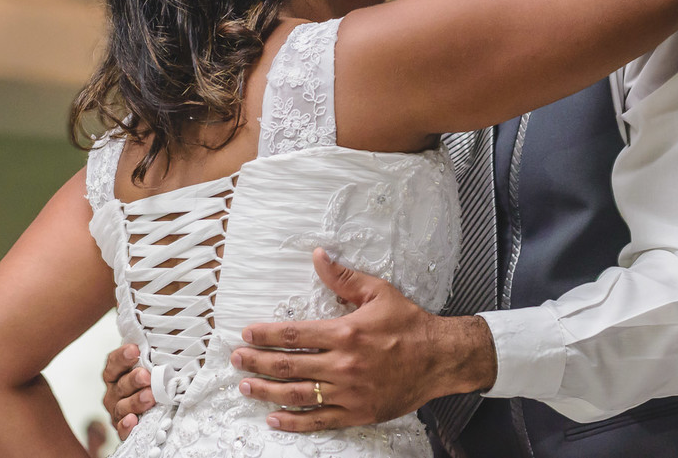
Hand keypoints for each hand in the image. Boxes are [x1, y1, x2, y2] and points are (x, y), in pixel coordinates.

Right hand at [101, 343, 153, 438]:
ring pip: (121, 406)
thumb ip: (153, 351)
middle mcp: (114, 392)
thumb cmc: (154, 381)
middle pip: (120, 384)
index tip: (135, 349)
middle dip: (133, 379)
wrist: (156, 411)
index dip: (122, 356)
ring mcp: (118, 411)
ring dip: (135, 401)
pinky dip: (126, 426)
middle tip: (146, 376)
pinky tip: (133, 420)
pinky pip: (121, 430)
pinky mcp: (124, 429)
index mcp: (117, 373)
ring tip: (150, 397)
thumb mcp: (153, 364)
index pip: (114, 362)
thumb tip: (165, 323)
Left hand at [230, 249, 496, 431]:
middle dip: (257, 364)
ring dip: (267, 392)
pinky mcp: (357, 413)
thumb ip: (343, 277)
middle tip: (237, 361)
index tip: (246, 334)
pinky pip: (319, 420)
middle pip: (288, 366)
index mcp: (345, 333)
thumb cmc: (409, 324)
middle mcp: (342, 365)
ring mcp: (348, 392)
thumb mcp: (378, 292)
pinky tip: (275, 419)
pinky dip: (294, 422)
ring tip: (246, 387)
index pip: (293, 334)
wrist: (440, 359)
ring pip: (298, 394)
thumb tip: (318, 255)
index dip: (265, 335)